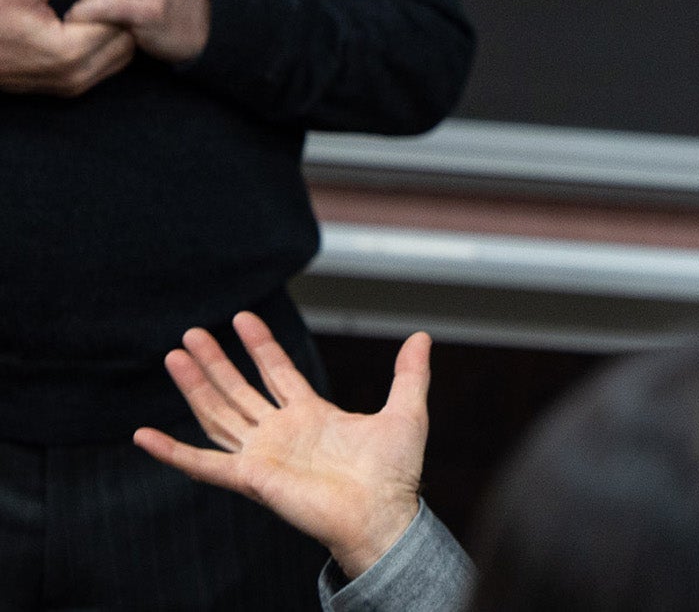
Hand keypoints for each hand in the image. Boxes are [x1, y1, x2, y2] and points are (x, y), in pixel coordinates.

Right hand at [0, 0, 134, 95]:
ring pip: (123, 55)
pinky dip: (107, 46)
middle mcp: (78, 74)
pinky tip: (88, 25)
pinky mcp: (73, 89)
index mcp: (69, 50)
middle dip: (118, 13)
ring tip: (93, 7)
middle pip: (126, 39)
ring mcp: (76, 85)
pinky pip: (109, 67)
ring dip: (116, 31)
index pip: (117, 18)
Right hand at [133, 312, 432, 579]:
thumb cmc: (394, 474)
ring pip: (218, 414)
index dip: (260, 346)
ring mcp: (262, 454)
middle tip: (192, 332)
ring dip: (195, 387)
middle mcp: (281, 433)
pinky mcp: (250, 478)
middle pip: (240, 390)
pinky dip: (172, 452)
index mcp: (312, 416)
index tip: (242, 318)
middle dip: (217, 362)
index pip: (277, 373)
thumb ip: (409, 374)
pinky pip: (202, 465)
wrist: (383, 514)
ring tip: (174, 356)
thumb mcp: (406, 412)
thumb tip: (422, 338)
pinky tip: (144, 436)